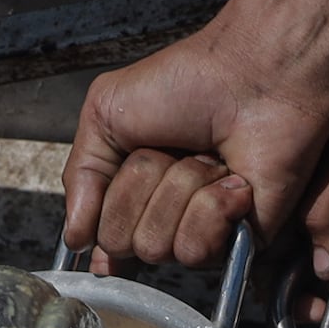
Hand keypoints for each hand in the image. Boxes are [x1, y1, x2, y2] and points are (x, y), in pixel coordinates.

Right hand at [62, 0, 328, 274]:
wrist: (254, 76)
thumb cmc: (187, 82)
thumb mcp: (105, 113)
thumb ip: (80, 178)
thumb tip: (74, 240)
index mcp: (131, 188)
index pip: (96, 231)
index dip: (106, 202)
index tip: (130, 159)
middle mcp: (163, 215)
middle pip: (122, 241)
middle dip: (142, 187)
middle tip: (173, 150)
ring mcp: (201, 232)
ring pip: (158, 247)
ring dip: (179, 190)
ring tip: (208, 158)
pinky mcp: (238, 243)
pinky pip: (197, 251)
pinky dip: (211, 207)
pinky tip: (234, 180)